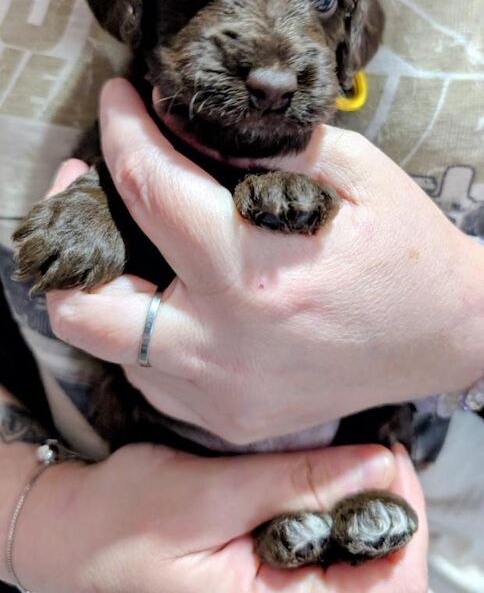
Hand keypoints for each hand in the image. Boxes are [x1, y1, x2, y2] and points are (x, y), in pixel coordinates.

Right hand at [9, 442, 426, 592]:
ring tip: (356, 460)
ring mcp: (277, 591)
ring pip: (358, 562)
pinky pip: (328, 550)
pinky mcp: (271, 570)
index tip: (390, 462)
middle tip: (378, 454)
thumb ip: (294, 484)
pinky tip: (328, 475)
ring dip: (366, 508)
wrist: (76, 530)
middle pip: (380, 577)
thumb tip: (377, 467)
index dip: (401, 524)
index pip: (381, 590)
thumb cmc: (126, 518)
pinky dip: (338, 509)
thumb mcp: (210, 497)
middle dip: (390, 512)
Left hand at [46, 79, 483, 443]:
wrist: (448, 333)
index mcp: (253, 271)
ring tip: (135, 237)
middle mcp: (222, 344)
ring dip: (108, 283)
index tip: (116, 99)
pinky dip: (144, 331)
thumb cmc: (406, 248)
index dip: (122, 131)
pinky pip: (151, 377)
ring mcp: (221, 393)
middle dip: (73, 231)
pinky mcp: (230, 418)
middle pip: (85, 304)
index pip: (150, 187)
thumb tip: (193, 126)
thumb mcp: (354, 170)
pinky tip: (172, 295)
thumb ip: (267, 145)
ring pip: (108, 345)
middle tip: (89, 183)